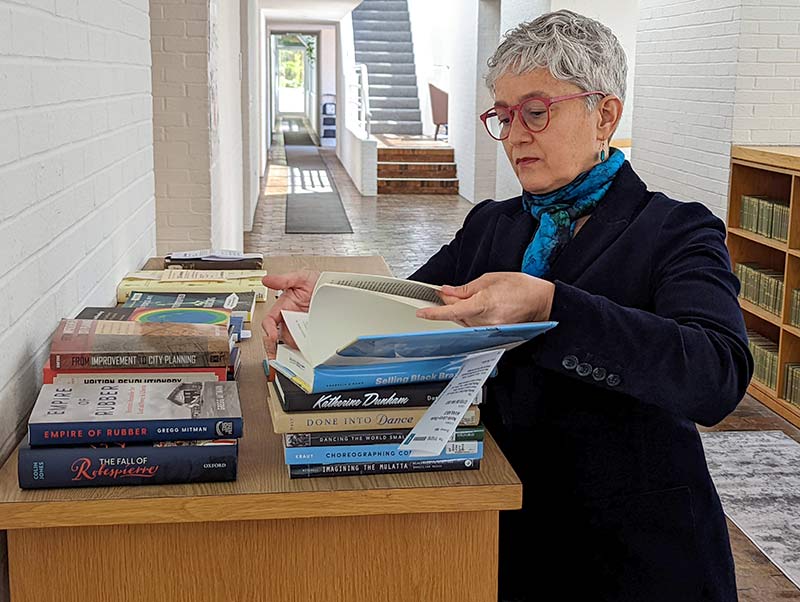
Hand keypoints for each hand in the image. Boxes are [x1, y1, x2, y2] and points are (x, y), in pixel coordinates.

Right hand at [261, 270, 319, 358]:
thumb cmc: (315, 281)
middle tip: (280, 358)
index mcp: (283, 307)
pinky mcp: (312, 332)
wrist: (333, 286)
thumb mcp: (300, 277)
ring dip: (294, 350)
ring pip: (293, 343)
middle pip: (279, 337)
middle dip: (278, 348)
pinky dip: (307, 350)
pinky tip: (310, 353)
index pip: (270, 322)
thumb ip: (284, 279)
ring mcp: (301, 327)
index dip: (268, 330)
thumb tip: (267, 280)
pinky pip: (307, 343)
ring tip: (297, 355)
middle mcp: (290, 319)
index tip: (271, 337)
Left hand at [415, 272, 554, 325]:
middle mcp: (486, 320)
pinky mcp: (493, 335)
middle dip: (450, 304)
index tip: (422, 313)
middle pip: (457, 315)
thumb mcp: (490, 279)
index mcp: (484, 303)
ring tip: (476, 298)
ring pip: (464, 322)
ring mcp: (490, 330)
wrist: (542, 302)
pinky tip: (479, 309)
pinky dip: (471, 318)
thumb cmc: (521, 287)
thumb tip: (447, 291)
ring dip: (462, 311)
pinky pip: (474, 327)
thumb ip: (466, 288)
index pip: (453, 311)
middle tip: (449, 293)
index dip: (435, 313)